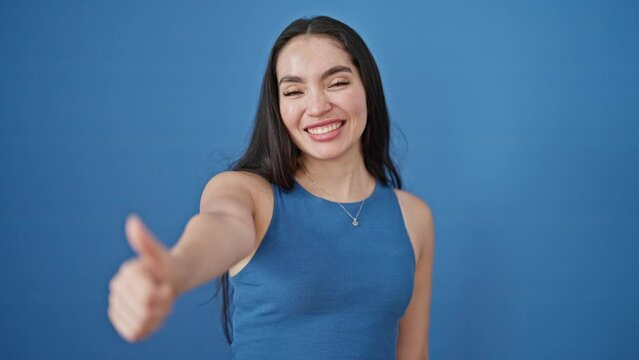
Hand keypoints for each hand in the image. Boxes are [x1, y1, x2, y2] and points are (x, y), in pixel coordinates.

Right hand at [108, 214, 177, 341]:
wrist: (172, 276)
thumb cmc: (168, 266)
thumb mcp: (161, 255)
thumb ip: (145, 242)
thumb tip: (132, 221)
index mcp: (126, 275)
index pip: (147, 298)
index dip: (163, 295)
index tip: (167, 285)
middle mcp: (116, 290)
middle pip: (145, 312)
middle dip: (162, 305)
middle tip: (166, 294)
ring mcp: (118, 306)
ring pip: (141, 324)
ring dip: (157, 316)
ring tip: (161, 303)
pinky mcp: (122, 321)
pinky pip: (136, 333)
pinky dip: (149, 327)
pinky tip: (154, 314)